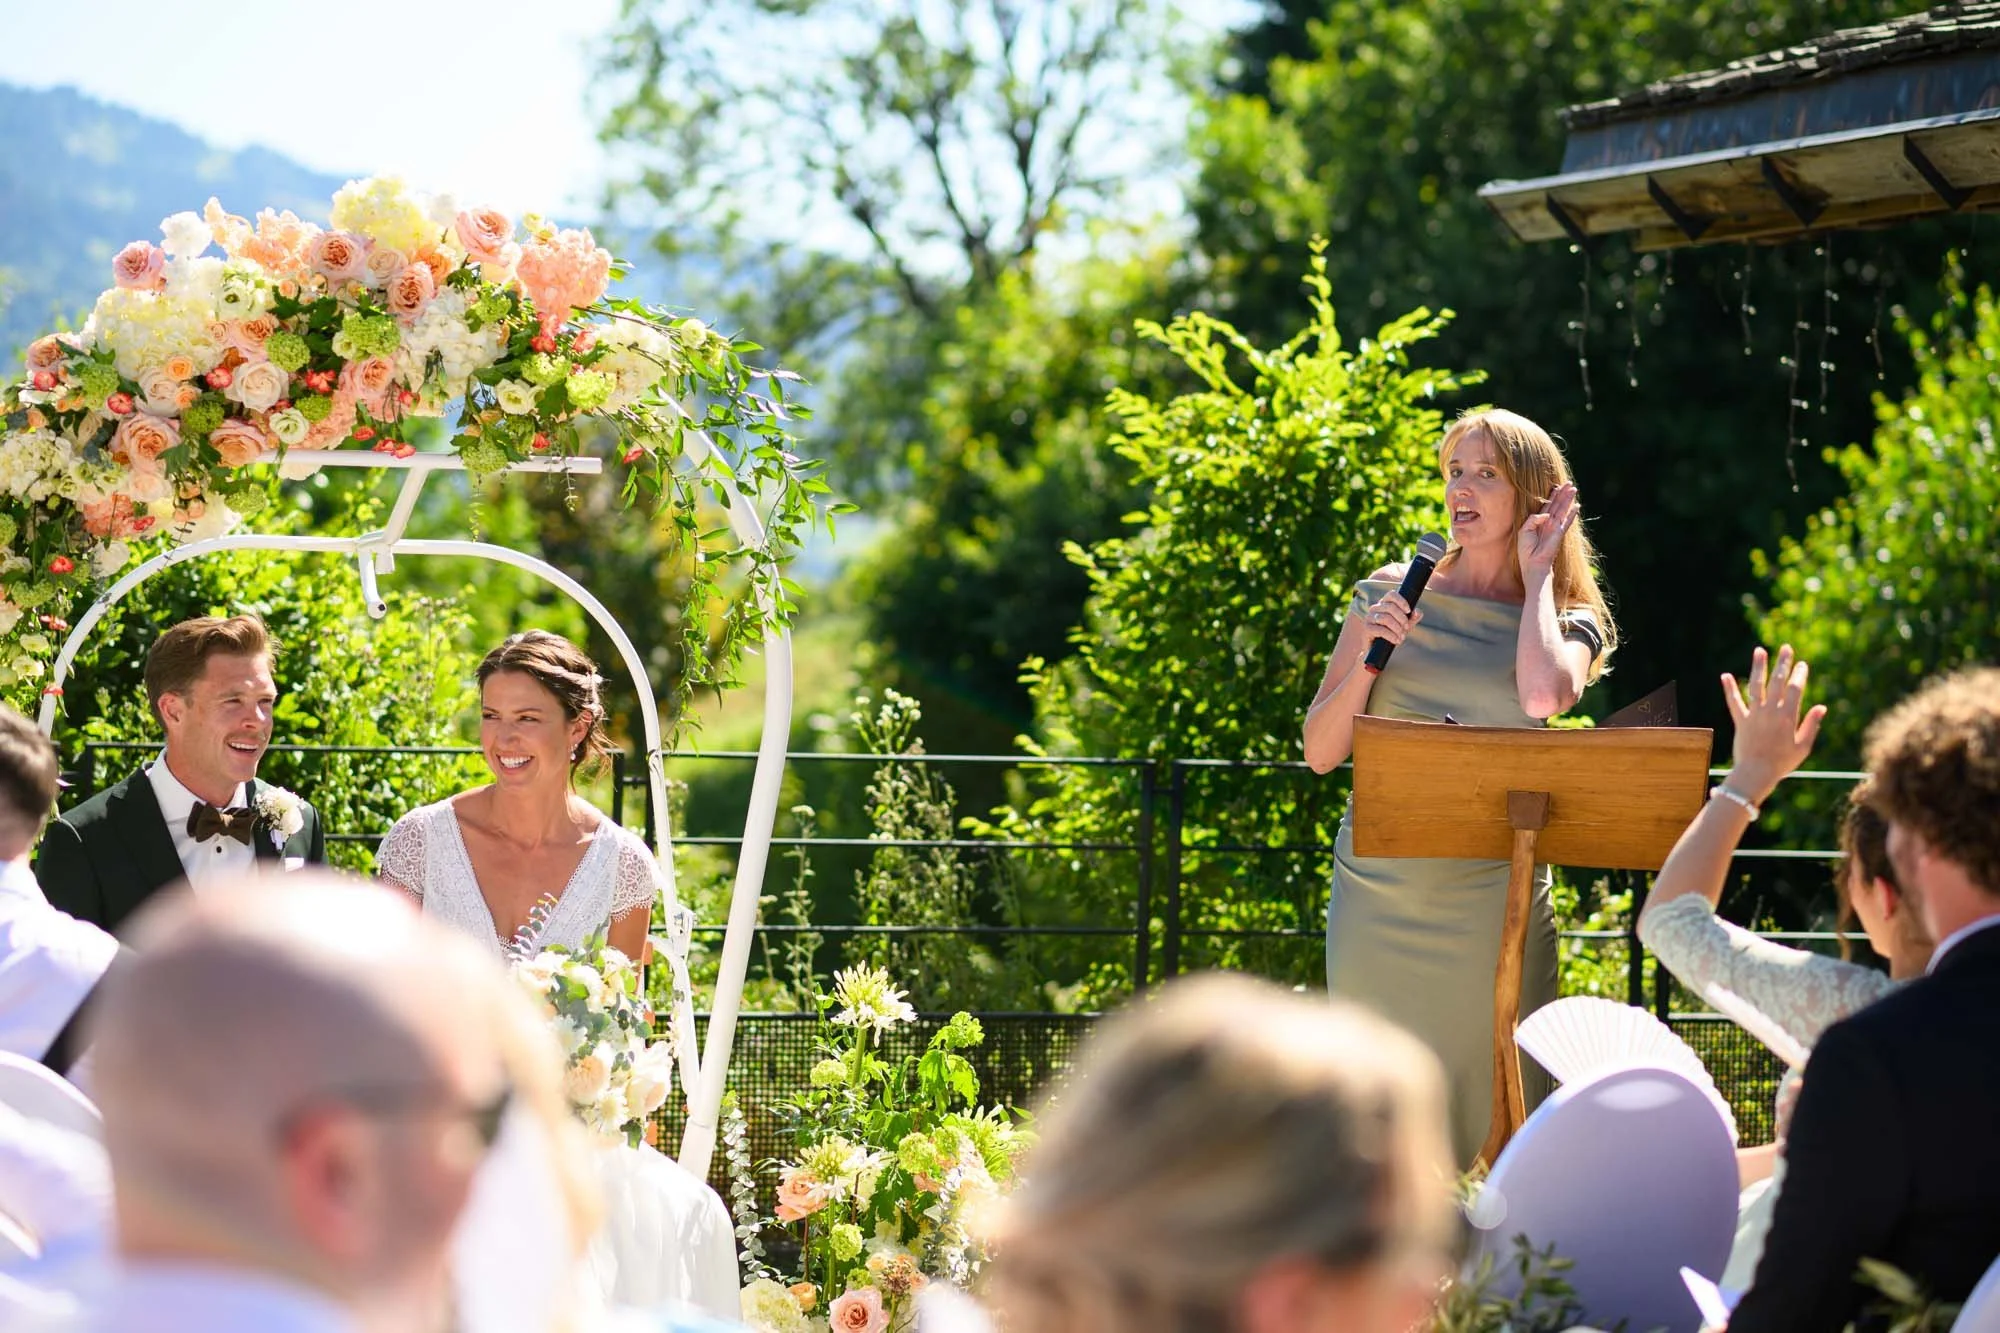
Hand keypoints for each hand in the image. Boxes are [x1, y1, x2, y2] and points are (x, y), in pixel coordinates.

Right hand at [1360, 591, 1422, 652]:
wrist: (1379, 649)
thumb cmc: (1392, 633)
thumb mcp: (1405, 625)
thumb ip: (1413, 618)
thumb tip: (1417, 611)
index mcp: (1384, 604)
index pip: (1391, 595)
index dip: (1401, 601)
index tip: (1408, 611)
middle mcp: (1375, 608)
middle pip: (1390, 607)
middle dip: (1402, 618)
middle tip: (1406, 628)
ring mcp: (1369, 617)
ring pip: (1386, 618)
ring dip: (1397, 628)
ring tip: (1402, 637)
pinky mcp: (1367, 628)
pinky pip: (1380, 630)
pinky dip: (1391, 636)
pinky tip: (1396, 640)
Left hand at [1516, 482, 1579, 580]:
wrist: (1532, 563)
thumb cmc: (1526, 549)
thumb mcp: (1524, 530)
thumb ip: (1533, 519)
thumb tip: (1546, 514)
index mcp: (1539, 521)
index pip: (1547, 505)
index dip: (1552, 495)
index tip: (1557, 485)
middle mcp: (1549, 523)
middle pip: (1557, 504)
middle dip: (1563, 493)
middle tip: (1570, 483)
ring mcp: (1555, 527)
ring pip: (1563, 509)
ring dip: (1568, 499)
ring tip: (1574, 489)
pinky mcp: (1559, 533)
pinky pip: (1567, 521)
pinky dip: (1572, 514)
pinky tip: (1577, 506)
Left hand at [1720, 645, 1826, 801]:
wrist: (1756, 773)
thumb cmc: (1783, 763)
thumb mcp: (1803, 746)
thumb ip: (1812, 725)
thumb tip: (1822, 707)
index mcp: (1788, 716)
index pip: (1795, 689)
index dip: (1799, 675)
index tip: (1802, 664)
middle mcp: (1770, 711)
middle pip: (1777, 681)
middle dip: (1783, 663)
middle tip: (1786, 648)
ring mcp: (1754, 715)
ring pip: (1756, 686)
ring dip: (1758, 667)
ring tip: (1759, 650)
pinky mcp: (1740, 721)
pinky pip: (1733, 702)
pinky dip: (1729, 689)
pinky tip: (1725, 675)